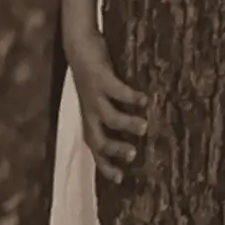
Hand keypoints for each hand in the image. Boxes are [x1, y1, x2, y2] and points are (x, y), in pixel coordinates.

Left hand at [67, 34, 147, 185]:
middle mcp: (89, 110)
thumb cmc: (95, 74)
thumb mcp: (101, 97)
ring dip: (127, 124)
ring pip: (109, 116)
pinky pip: (117, 91)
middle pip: (98, 139)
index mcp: (90, 117)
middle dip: (115, 149)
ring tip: (145, 126)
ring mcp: (94, 94)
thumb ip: (115, 111)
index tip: (120, 179)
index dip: (105, 165)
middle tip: (134, 154)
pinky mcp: (100, 77)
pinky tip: (145, 99)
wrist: (79, 45)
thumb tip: (141, 128)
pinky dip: (131, 97)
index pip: (95, 148)